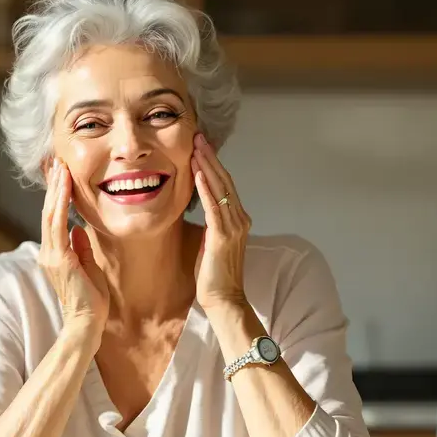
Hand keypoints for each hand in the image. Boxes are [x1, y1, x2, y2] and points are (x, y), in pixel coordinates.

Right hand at [38, 162, 108, 332]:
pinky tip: (64, 186)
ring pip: (50, 214)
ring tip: (59, 166)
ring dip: (55, 188)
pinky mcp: (59, 258)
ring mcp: (51, 255)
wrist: (87, 323)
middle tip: (55, 161)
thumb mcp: (89, 267)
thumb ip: (82, 248)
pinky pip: (57, 224)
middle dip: (53, 185)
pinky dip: (61, 203)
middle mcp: (49, 252)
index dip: (56, 196)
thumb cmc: (91, 301)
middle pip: (48, 211)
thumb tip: (79, 229)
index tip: (61, 174)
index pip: (54, 218)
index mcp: (56, 254)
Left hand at [191, 133, 250, 311]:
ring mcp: (233, 227)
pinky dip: (206, 189)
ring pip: (220, 189)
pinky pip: (214, 207)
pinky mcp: (222, 236)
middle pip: (225, 181)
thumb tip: (199, 206)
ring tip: (196, 148)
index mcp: (238, 219)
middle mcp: (240, 219)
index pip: (226, 185)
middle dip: (210, 158)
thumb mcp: (211, 242)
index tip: (201, 147)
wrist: (224, 299)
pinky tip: (198, 174)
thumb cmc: (214, 274)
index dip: (213, 165)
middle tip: (198, 137)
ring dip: (207, 167)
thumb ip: (210, 222)